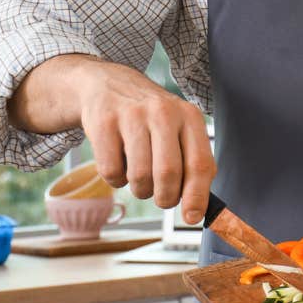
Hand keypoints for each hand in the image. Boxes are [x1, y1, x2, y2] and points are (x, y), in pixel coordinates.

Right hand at [12, 55, 215, 223]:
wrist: (107, 85)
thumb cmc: (150, 118)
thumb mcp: (179, 129)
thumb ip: (193, 164)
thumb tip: (198, 209)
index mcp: (189, 117)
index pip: (200, 164)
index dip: (197, 196)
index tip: (192, 218)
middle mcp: (163, 113)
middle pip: (168, 174)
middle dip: (165, 197)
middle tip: (162, 198)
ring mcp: (131, 116)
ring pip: (139, 177)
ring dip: (140, 189)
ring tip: (140, 176)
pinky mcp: (103, 123)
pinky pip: (111, 172)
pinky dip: (116, 179)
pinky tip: (119, 162)